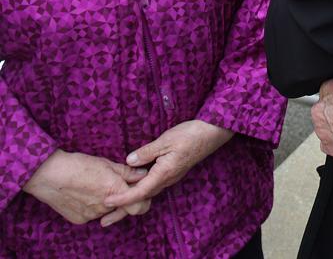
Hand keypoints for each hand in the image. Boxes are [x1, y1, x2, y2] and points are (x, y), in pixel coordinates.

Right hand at [22, 149, 151, 225]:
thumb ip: (127, 172)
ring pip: (108, 210)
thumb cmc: (79, 165)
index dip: (143, 200)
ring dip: (108, 202)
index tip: (141, 192)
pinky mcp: (80, 219)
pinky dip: (93, 206)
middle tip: (118, 186)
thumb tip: (142, 174)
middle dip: (124, 199)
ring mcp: (92, 215)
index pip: (140, 207)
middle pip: (123, 208)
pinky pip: (93, 214)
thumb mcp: (107, 164)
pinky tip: (85, 193)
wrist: (49, 175)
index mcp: (115, 191)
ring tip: (97, 186)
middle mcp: (105, 206)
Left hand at [104, 120, 232, 210]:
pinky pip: (154, 184)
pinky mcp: (173, 171)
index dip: (122, 198)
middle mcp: (167, 179)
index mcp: (164, 173)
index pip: (139, 192)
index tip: (107, 202)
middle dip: (123, 206)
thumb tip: (129, 161)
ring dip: (132, 197)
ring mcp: (172, 176)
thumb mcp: (166, 140)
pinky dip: (141, 188)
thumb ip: (147, 152)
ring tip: (116, 201)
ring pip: (148, 191)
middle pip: (142, 197)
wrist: (213, 132)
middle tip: (105, 215)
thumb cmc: (191, 135)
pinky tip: (135, 184)